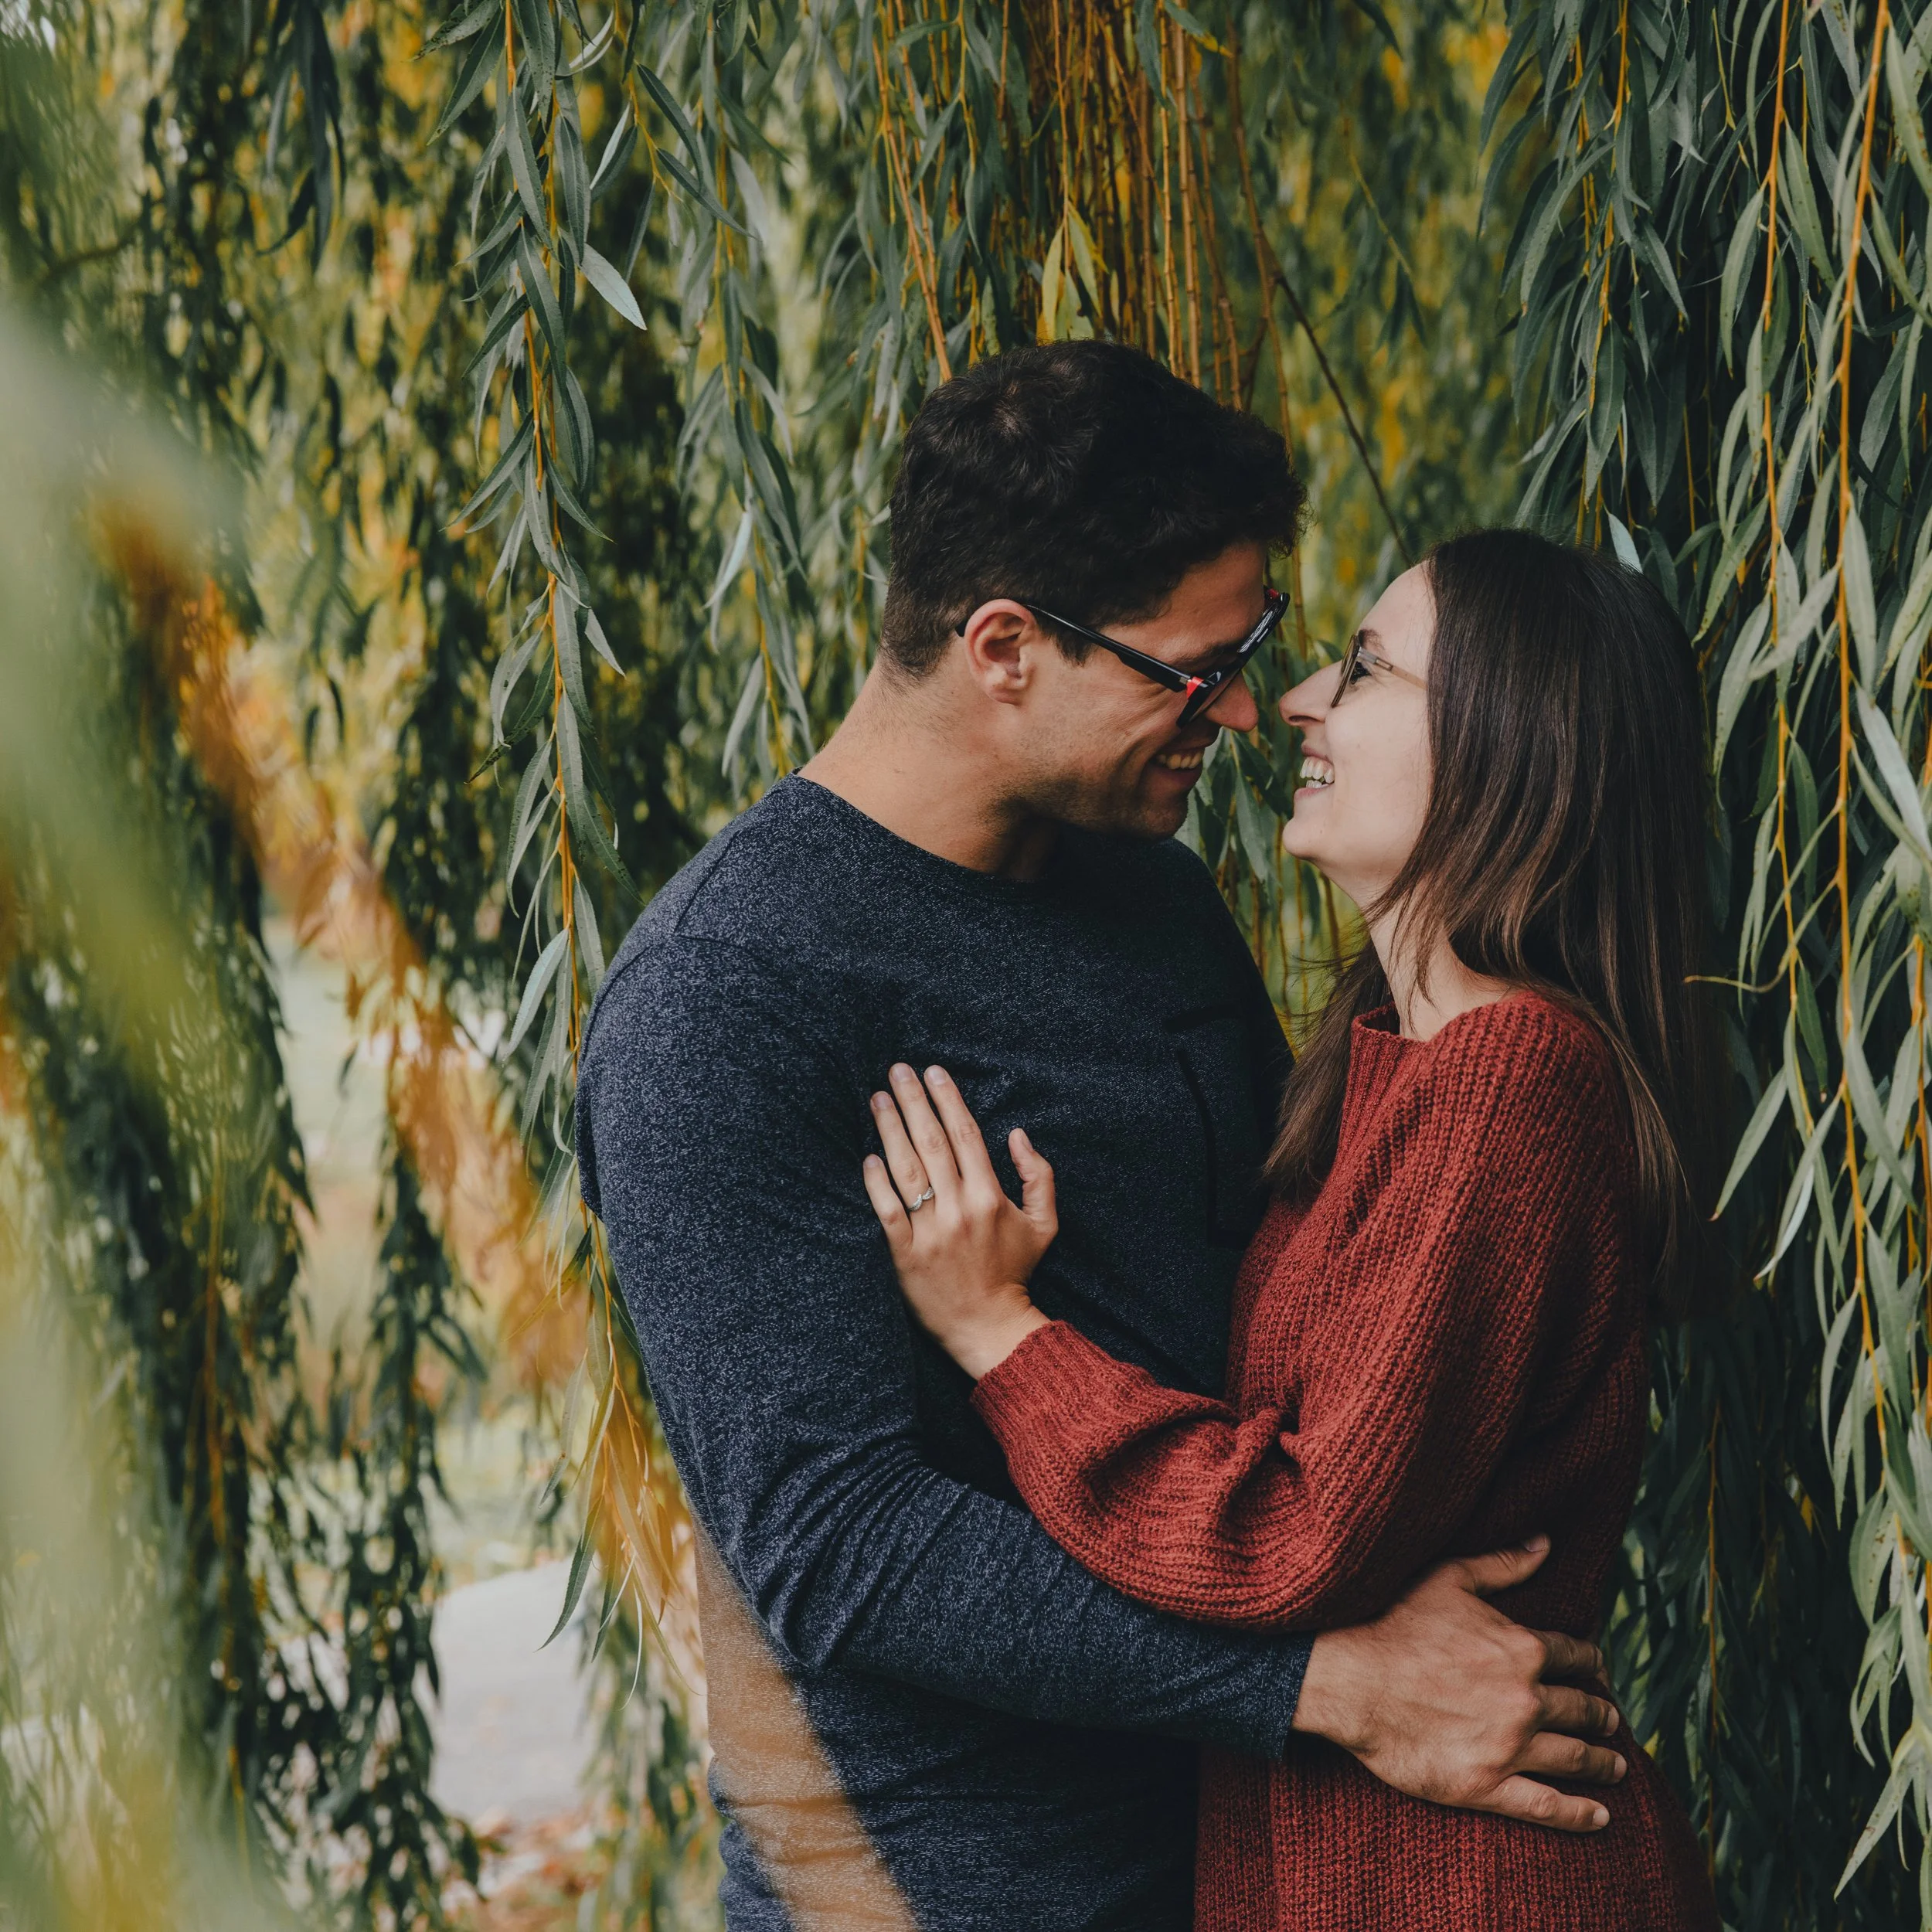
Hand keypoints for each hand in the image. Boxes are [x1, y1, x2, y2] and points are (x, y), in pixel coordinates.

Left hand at [862, 1064, 1057, 1379]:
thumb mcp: (1044, 1224)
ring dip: (891, 1129)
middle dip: (914, 1101)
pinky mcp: (905, 1255)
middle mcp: (960, 1209)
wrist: (989, 1327)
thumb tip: (1017, 1134)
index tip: (933, 1072)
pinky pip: (887, 1211)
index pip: (966, 1135)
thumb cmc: (1015, 1272)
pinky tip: (868, 1156)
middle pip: (933, 1142)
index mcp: (991, 1197)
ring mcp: (931, 1232)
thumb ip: (1038, 1176)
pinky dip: (876, 1182)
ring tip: (878, 1100)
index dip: (948, 1099)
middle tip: (897, 1071)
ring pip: (907, 1169)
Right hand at [1292, 1537, 1625, 1832]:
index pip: (1576, 1657)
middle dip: (1601, 1715)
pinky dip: (1580, 1814)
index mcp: (1522, 1648)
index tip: (1598, 1671)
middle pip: (1581, 1709)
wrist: (1349, 1677)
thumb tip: (1545, 1543)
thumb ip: (1504, 1564)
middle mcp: (1526, 1699)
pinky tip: (1600, 1815)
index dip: (1592, 1664)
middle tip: (1611, 1721)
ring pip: (1574, 1757)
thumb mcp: (1450, 1579)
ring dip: (1601, 1762)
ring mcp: (1509, 1746)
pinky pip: (1547, 1805)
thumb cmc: (1393, 1622)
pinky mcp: (1486, 1784)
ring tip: (1615, 1766)